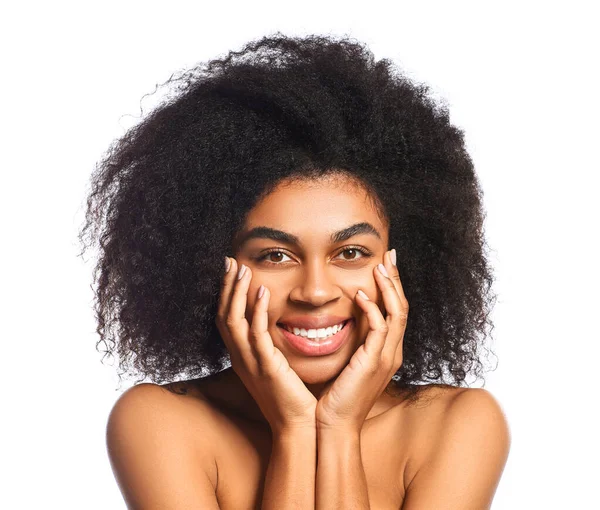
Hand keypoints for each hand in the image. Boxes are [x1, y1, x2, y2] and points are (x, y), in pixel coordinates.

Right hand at [216, 257, 317, 433]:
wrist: (297, 425)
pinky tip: (263, 291)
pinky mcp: (266, 366)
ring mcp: (250, 362)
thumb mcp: (274, 367)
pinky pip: (256, 333)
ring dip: (237, 292)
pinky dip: (256, 310)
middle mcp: (240, 357)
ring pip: (233, 320)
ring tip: (243, 269)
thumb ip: (269, 346)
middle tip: (230, 261)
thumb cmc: (290, 397)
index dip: (225, 294)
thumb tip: (274, 326)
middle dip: (225, 286)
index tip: (230, 270)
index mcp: (242, 356)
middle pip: (222, 314)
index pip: (225, 318)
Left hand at [315, 249, 408, 432]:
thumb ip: (351, 340)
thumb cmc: (335, 395)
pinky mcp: (374, 361)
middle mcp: (392, 352)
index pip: (395, 311)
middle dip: (396, 279)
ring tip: (379, 267)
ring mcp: (386, 357)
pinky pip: (379, 327)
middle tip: (390, 255)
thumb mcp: (347, 361)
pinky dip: (372, 308)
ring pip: (397, 313)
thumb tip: (343, 316)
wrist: (333, 425)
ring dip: (388, 287)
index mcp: (386, 351)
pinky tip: (359, 295)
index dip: (392, 287)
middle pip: (402, 307)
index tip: (384, 265)